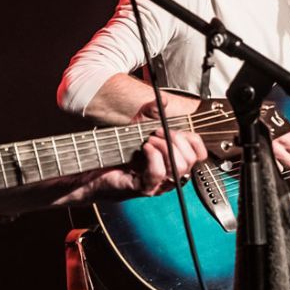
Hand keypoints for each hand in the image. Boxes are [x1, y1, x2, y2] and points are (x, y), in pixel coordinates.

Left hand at [47, 127, 208, 206]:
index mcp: (172, 163)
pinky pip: (158, 174)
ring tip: (148, 140)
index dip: (193, 142)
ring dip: (164, 148)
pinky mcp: (143, 189)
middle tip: (157, 133)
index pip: (198, 155)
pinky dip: (153, 157)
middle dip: (176, 141)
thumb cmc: (115, 153)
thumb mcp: (138, 129)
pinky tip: (144, 148)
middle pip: (190, 161)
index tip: (178, 131)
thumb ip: (153, 114)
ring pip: (178, 168)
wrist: (91, 170)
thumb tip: (162, 100)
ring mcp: (157, 185)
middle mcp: (168, 176)